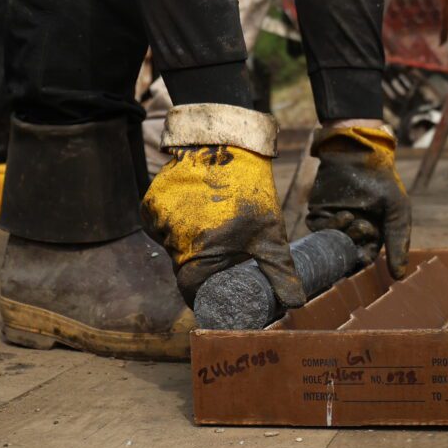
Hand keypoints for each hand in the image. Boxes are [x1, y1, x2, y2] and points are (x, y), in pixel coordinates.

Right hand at [143, 142, 303, 307]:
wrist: (228, 143)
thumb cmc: (251, 192)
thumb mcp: (269, 233)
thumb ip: (279, 270)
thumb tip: (295, 304)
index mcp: (199, 255)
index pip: (191, 291)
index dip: (202, 295)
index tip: (215, 292)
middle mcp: (173, 241)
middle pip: (182, 266)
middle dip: (199, 264)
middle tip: (220, 254)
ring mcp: (160, 220)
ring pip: (171, 243)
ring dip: (187, 241)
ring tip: (210, 224)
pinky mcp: (152, 202)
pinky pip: (158, 223)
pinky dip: (173, 222)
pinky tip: (193, 210)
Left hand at [306, 122, 411, 277]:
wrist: (358, 153)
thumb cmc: (382, 181)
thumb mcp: (397, 211)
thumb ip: (397, 242)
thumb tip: (399, 277)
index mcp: (373, 233)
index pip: (364, 259)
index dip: (363, 259)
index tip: (365, 254)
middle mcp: (351, 230)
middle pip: (344, 254)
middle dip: (352, 246)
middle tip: (361, 227)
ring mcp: (334, 221)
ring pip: (331, 243)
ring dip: (341, 235)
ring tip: (351, 217)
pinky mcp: (319, 211)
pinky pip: (317, 229)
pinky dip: (328, 226)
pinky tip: (343, 214)